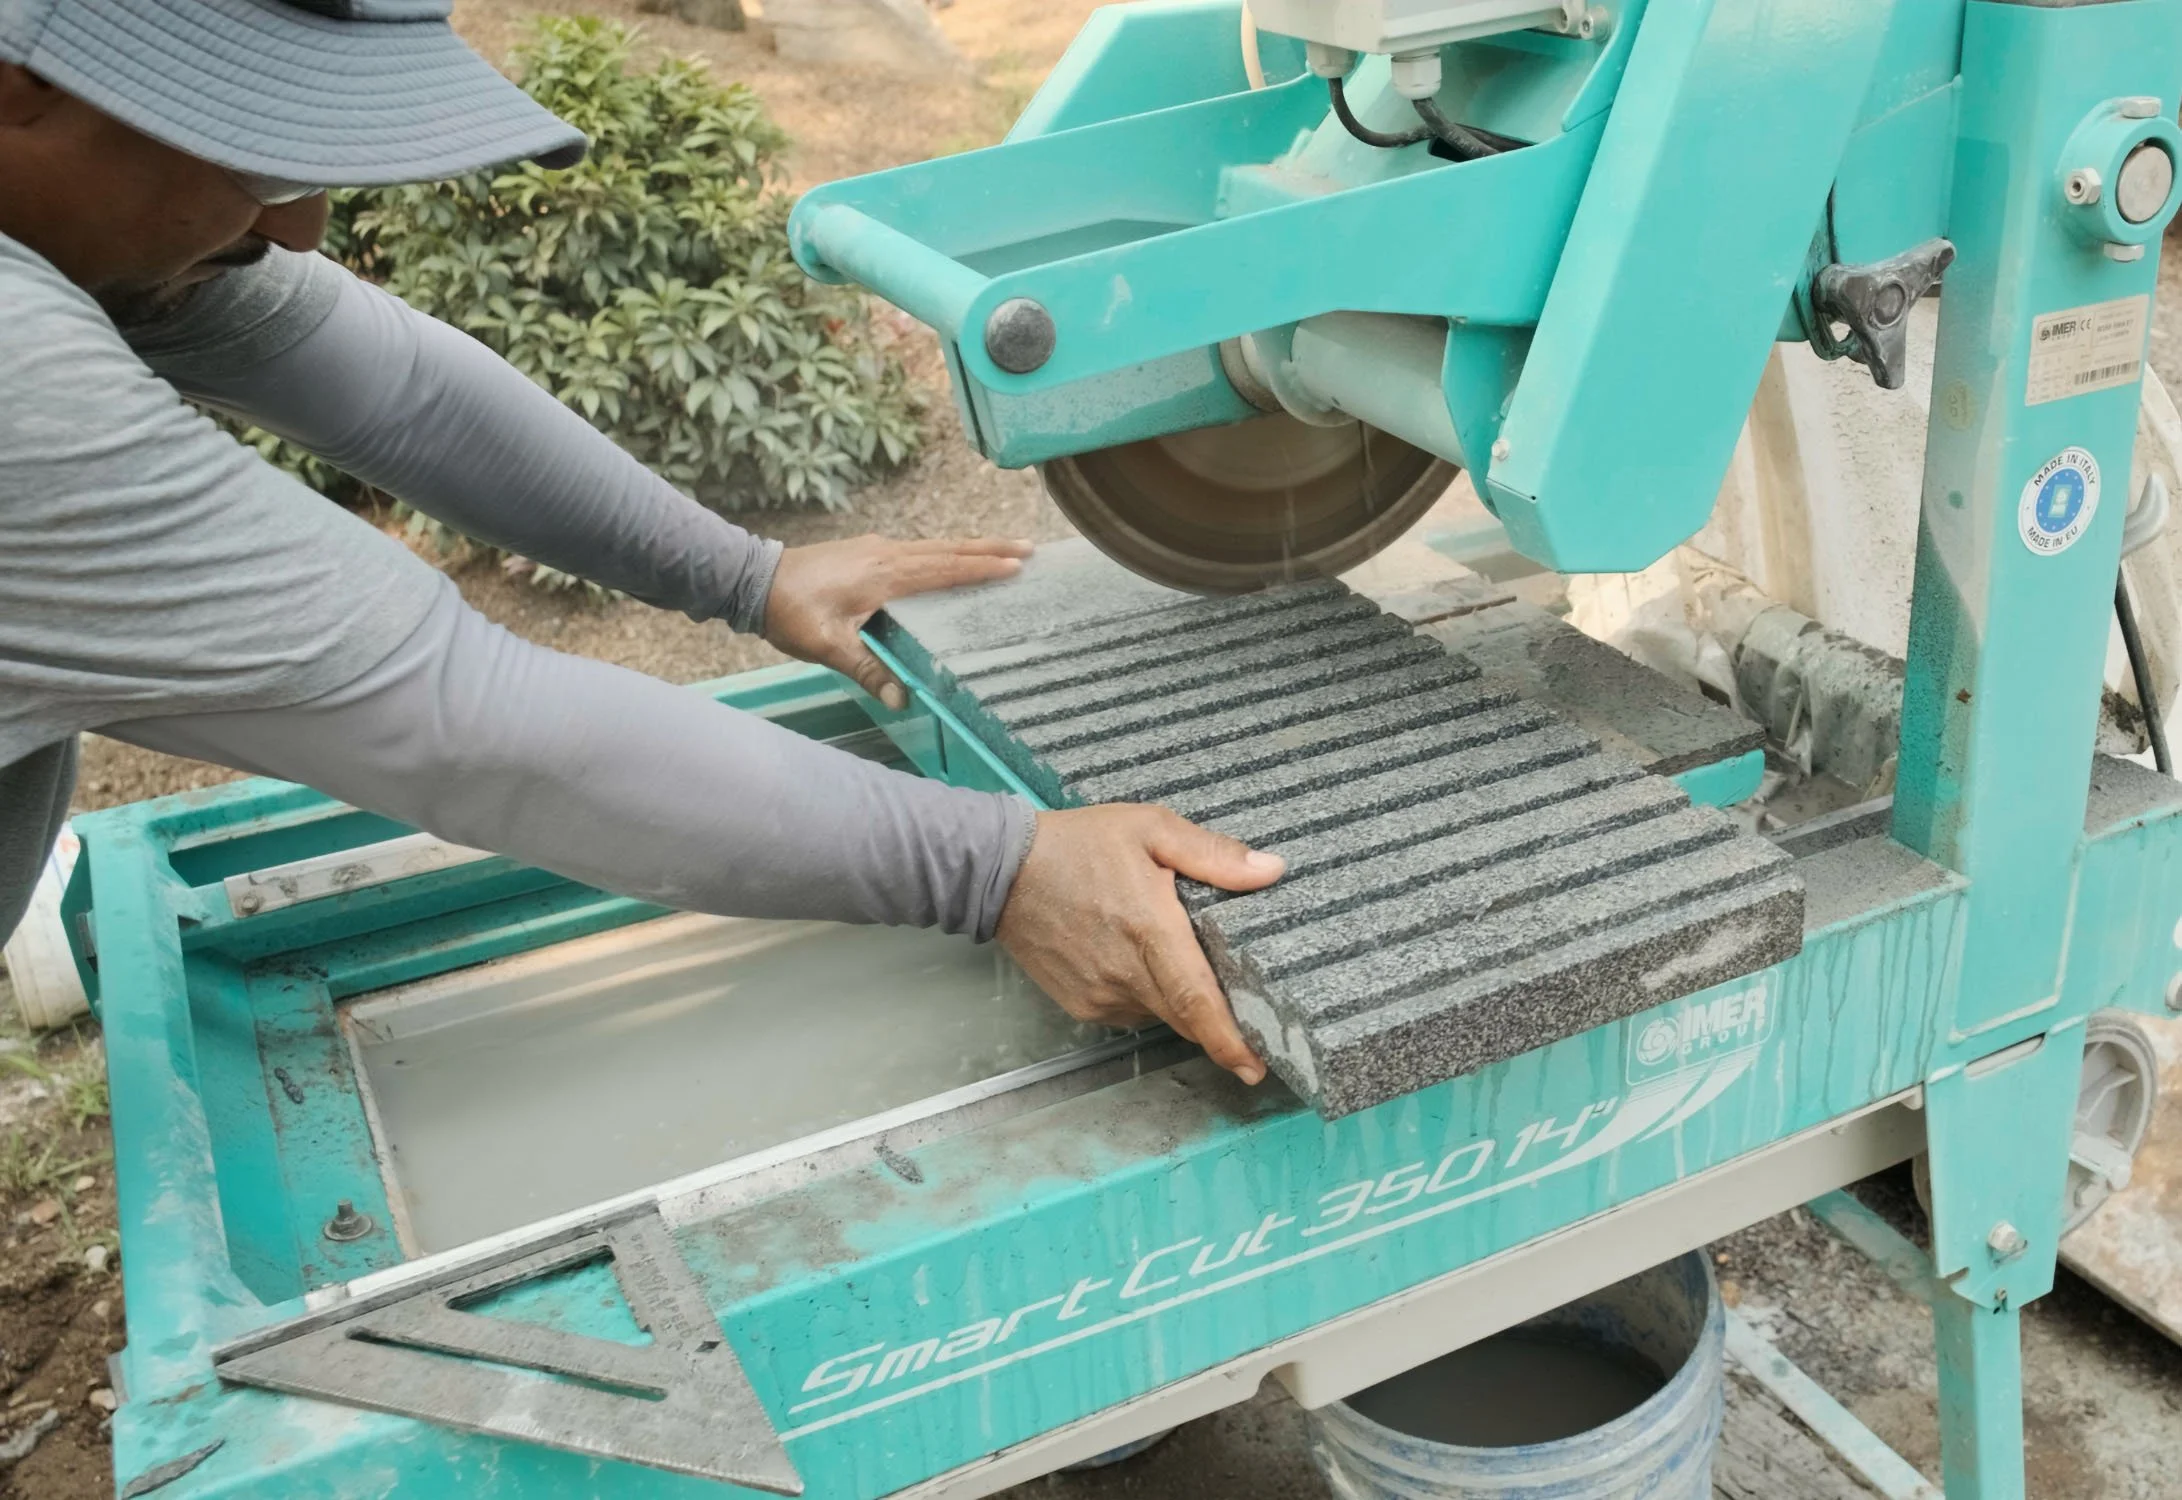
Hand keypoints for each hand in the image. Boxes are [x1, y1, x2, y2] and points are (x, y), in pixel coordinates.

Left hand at [764, 534, 1031, 709]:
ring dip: (971, 548)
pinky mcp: (867, 550)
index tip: (1017, 565)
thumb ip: (866, 670)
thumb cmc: (789, 611)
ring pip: (935, 546)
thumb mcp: (826, 646)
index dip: (982, 569)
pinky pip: (918, 550)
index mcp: (884, 573)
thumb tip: (901, 699)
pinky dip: (945, 553)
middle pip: (949, 548)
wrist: (753, 579)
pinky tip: (953, 560)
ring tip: (1005, 550)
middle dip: (991, 548)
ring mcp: (876, 548)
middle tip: (1030, 548)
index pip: (944, 568)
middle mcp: (886, 553)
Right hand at [996, 806, 1284, 1084]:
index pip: (1197, 1000)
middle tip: (1251, 1027)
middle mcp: (1124, 974)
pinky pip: (1131, 1012)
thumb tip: (1270, 871)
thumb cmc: (1077, 845)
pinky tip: (1143, 965)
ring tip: (1186, 970)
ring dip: (1181, 1004)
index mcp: (1149, 930)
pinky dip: (1148, 998)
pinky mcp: (1080, 1004)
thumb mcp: (1150, 829)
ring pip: (1160, 1015)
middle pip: (1186, 1018)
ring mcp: (1099, 995)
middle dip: (1220, 1029)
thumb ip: (1212, 854)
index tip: (1256, 1066)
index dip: (1229, 1040)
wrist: (1000, 870)